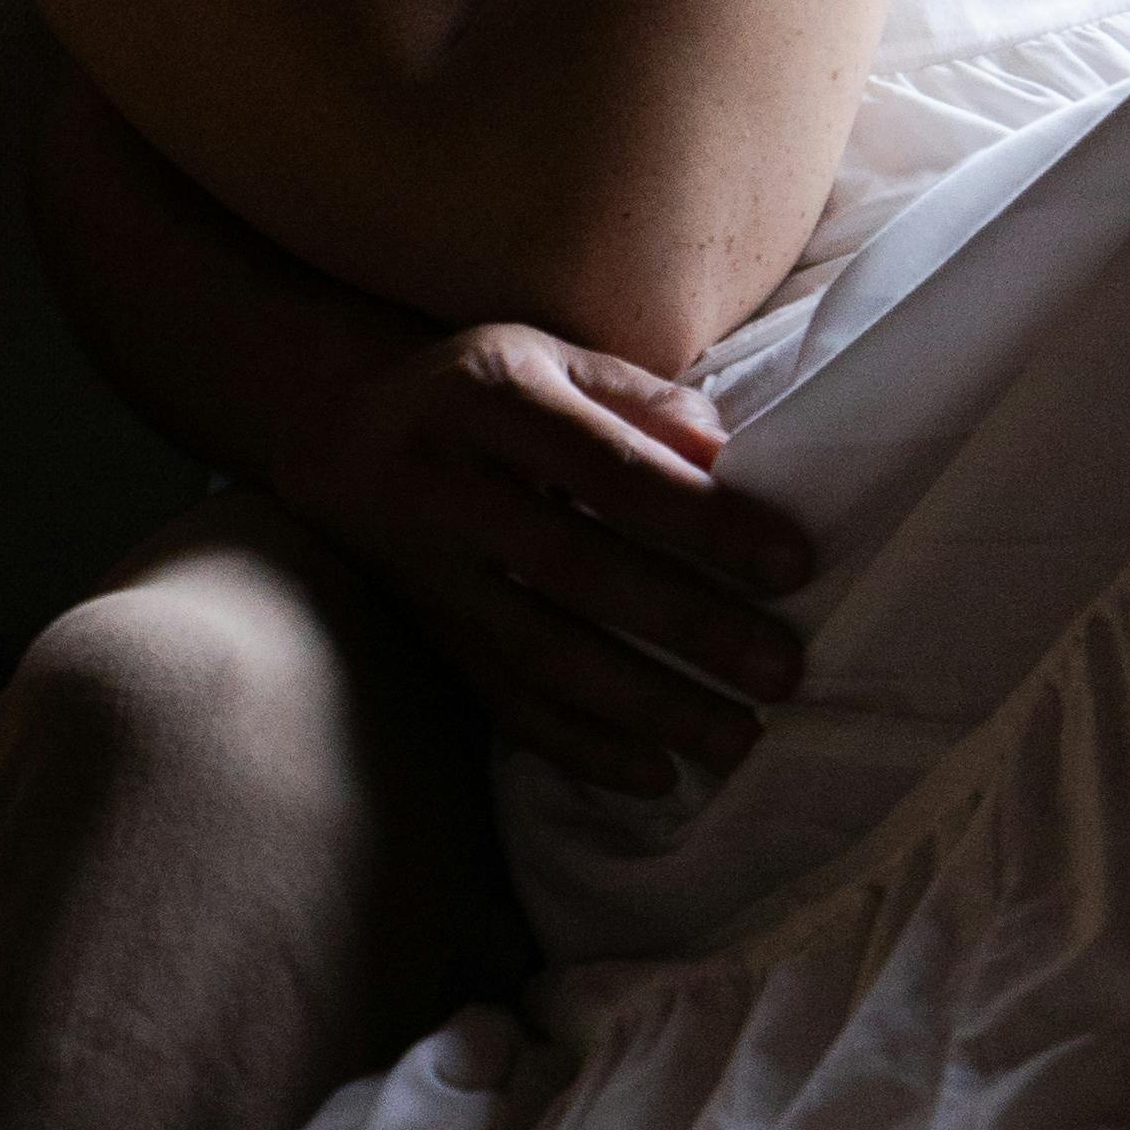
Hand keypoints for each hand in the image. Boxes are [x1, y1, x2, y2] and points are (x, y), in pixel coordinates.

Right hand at [275, 320, 812, 793]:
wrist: (337, 429)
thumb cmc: (478, 385)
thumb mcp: (549, 355)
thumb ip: (637, 398)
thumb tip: (727, 453)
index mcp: (490, 398)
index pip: (611, 468)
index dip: (701, 519)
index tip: (791, 564)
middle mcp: (449, 489)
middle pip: (580, 570)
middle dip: (689, 627)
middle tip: (782, 671)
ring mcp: (429, 574)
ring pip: (544, 652)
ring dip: (648, 704)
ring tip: (738, 739)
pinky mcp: (427, 636)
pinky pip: (503, 701)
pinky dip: (579, 744)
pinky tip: (654, 774)